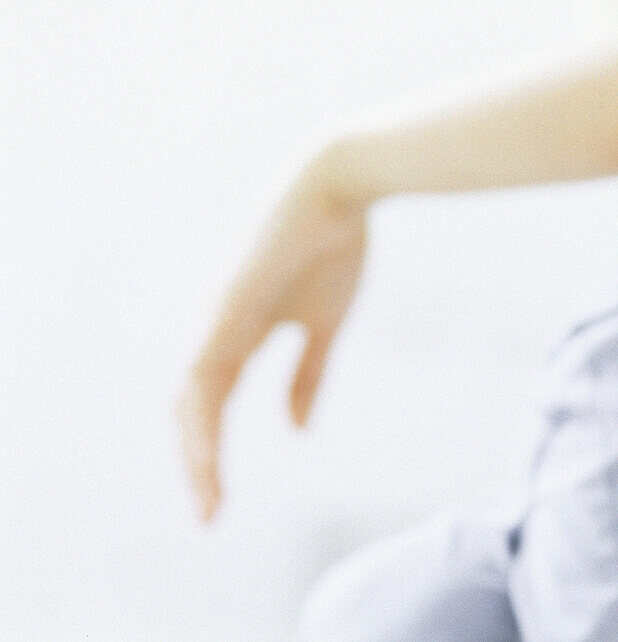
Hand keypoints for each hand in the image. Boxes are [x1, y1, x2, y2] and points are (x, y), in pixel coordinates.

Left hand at [178, 151, 366, 520]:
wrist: (343, 187)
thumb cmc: (334, 246)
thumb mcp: (324, 325)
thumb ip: (307, 374)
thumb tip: (296, 430)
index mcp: (240, 332)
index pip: (213, 403)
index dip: (213, 451)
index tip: (222, 498)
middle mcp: (218, 327)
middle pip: (193, 407)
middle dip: (199, 462)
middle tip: (211, 512)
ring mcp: (218, 313)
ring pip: (191, 394)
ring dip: (197, 447)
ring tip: (209, 494)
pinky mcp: (228, 301)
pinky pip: (205, 368)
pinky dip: (203, 412)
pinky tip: (207, 446)